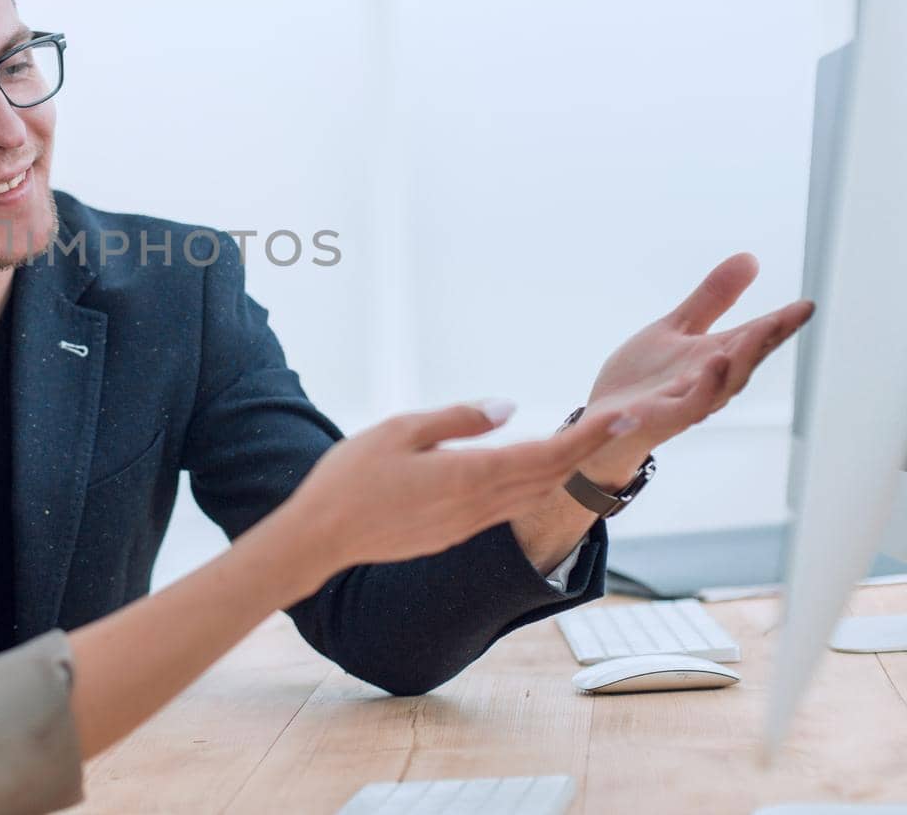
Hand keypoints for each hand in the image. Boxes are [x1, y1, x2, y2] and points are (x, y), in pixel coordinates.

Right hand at [285, 397, 656, 577]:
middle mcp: (478, 506)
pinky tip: (531, 469)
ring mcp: (467, 525)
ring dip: (562, 469)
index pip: (546, 453)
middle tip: (620, 421)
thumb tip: (506, 407)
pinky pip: (506, 506)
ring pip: (531, 495)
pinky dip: (531, 484)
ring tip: (584, 443)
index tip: (623, 415)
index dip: (588, 435)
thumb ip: (457, 419)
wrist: (322, 538)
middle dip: (587, 449)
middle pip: (548, 477)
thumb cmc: (351, 478)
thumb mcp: (399, 430)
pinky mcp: (452, 533)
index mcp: (469, 475)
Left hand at [580, 253, 813, 487]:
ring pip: (720, 386)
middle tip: (788, 317)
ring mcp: (686, 402)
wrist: (605, 417)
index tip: (807, 306)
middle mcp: (708, 381)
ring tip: (748, 339)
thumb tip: (750, 257)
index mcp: (715, 357)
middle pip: (744, 362)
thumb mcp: (677, 328)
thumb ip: (713, 299)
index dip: (781, 324)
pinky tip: (711, 363)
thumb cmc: (646, 376)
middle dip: (766, 340)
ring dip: (736, 364)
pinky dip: (701, 387)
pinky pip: (686, 406)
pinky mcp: (661, 417)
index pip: (754, 339)